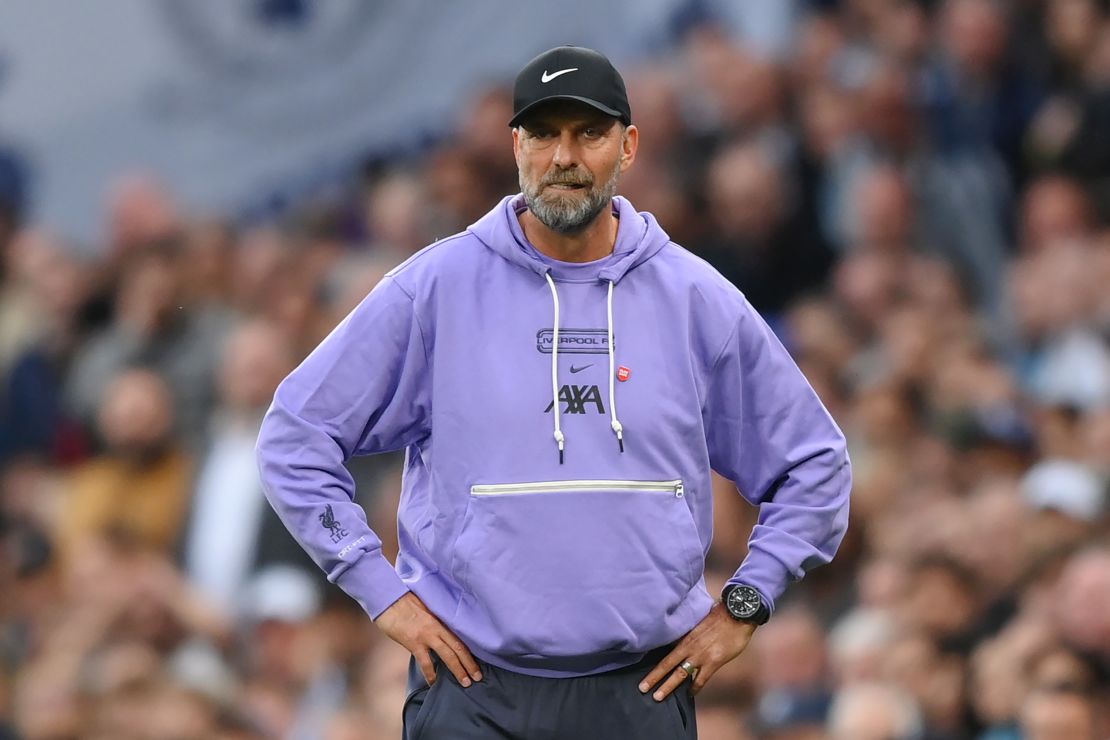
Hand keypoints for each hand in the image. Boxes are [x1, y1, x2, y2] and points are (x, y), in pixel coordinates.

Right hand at [374, 592, 482, 687]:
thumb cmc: (404, 601)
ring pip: (448, 655)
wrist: (388, 599)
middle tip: (478, 678)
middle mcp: (437, 628)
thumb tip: (440, 629)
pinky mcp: (413, 643)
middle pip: (458, 648)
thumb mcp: (425, 607)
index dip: (470, 651)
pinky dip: (430, 674)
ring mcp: (426, 636)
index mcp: (441, 619)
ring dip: (458, 670)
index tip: (477, 662)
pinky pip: (425, 662)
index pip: (460, 637)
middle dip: (470, 664)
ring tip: (465, 683)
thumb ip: (434, 619)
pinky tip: (433, 684)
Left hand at [639, 602, 756, 700]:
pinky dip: (695, 687)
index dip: (654, 665)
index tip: (645, 672)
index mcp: (685, 637)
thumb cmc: (719, 615)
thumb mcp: (698, 622)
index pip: (665, 654)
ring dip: (669, 686)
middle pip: (667, 665)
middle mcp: (689, 648)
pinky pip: (702, 679)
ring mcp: (701, 656)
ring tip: (658, 697)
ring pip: (680, 674)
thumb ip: (689, 634)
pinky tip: (690, 693)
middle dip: (654, 678)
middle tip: (642, 689)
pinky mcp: (714, 662)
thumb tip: (681, 639)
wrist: (736, 615)